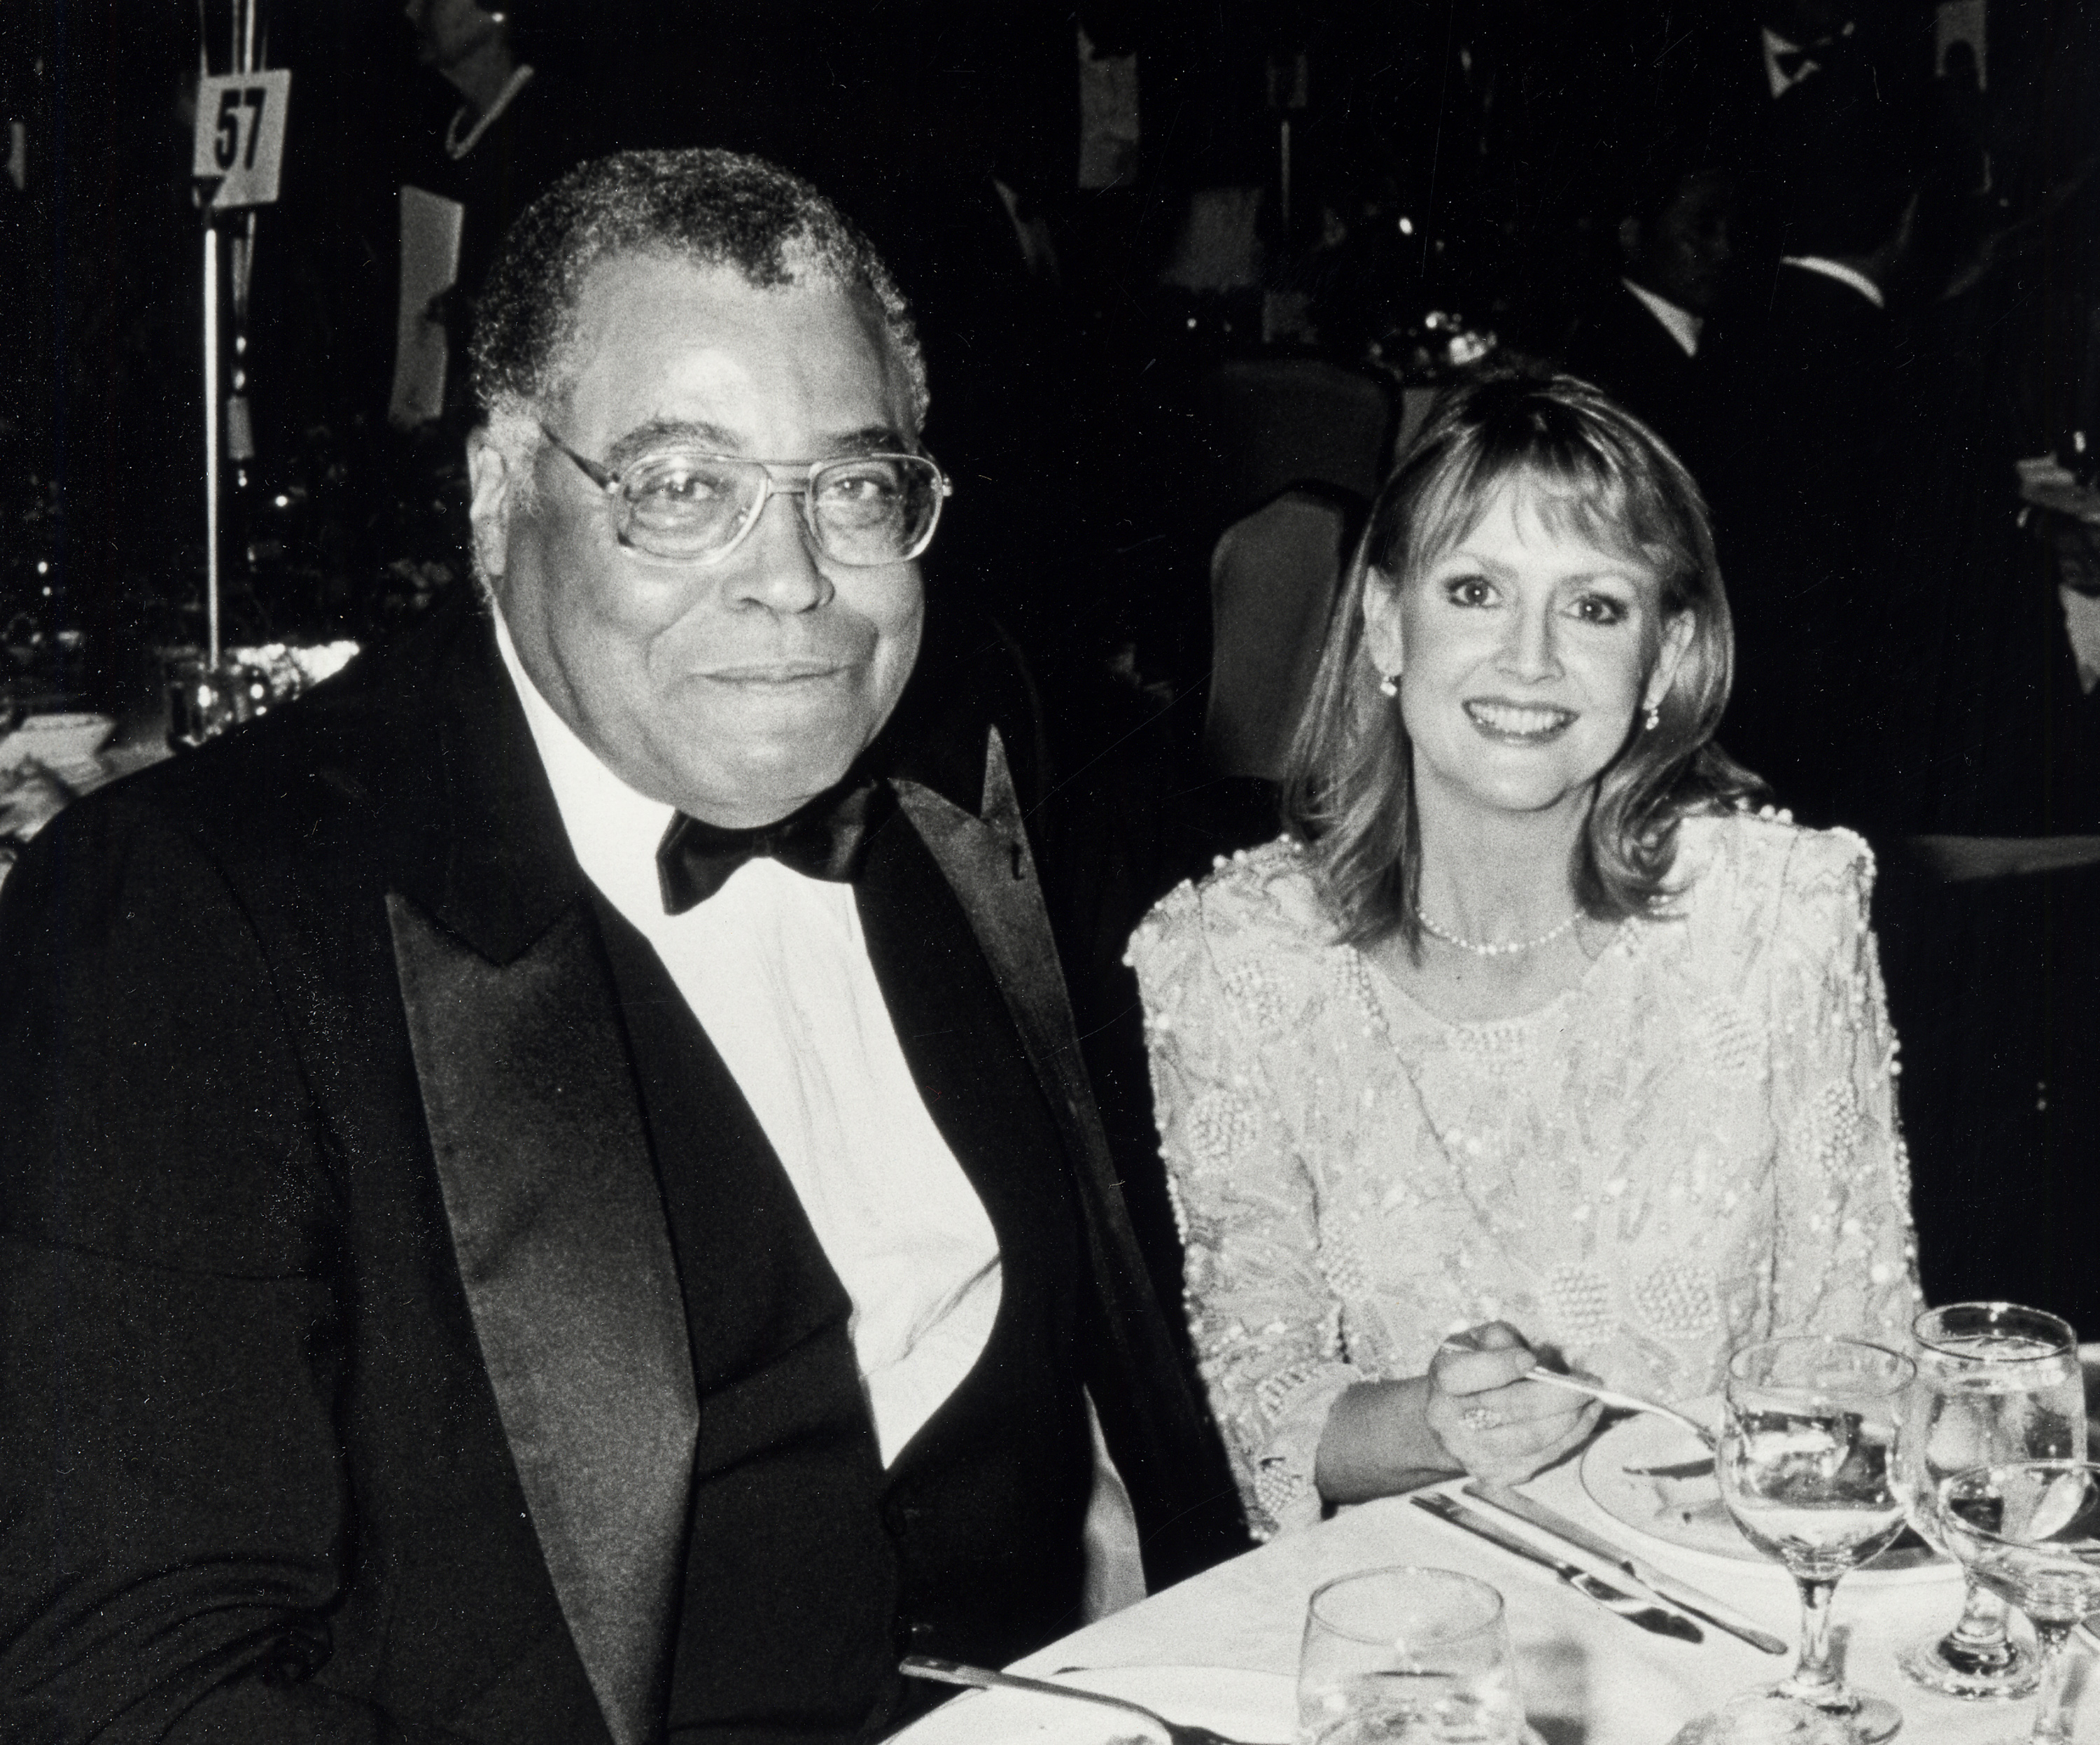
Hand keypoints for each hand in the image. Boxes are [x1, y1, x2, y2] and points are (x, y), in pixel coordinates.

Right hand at [1424, 1322, 1599, 1484]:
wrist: (1449, 1421)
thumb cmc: (1471, 1370)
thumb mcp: (1476, 1341)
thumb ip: (1500, 1340)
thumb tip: (1537, 1361)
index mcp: (1443, 1379)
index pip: (1468, 1374)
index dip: (1501, 1366)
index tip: (1531, 1359)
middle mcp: (1450, 1421)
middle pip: (1512, 1408)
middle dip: (1559, 1395)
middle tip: (1590, 1383)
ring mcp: (1472, 1452)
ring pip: (1533, 1438)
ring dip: (1572, 1419)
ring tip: (1594, 1401)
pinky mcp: (1495, 1474)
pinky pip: (1542, 1458)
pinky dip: (1570, 1437)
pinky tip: (1585, 1419)